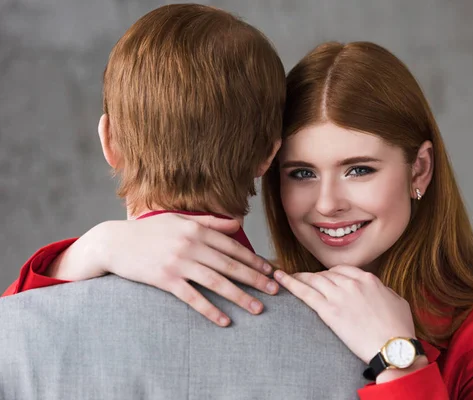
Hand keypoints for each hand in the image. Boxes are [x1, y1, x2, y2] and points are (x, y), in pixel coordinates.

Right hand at [47, 213, 278, 325]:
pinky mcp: (165, 279)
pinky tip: (225, 320)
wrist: (114, 242)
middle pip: (230, 265)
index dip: (254, 259)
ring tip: (258, 308)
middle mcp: (191, 245)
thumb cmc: (149, 231)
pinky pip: (192, 297)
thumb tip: (236, 222)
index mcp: (196, 230)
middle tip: (274, 290)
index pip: (232, 247)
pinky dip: (210, 309)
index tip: (270, 270)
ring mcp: (178, 263)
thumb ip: (209, 222)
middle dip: (255, 278)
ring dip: (240, 297)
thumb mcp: (180, 220)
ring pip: (216, 282)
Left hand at [274, 266, 418, 364]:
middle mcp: (351, 283)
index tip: (325, 278)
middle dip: (313, 276)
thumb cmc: (399, 328)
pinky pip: (305, 293)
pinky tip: (280, 279)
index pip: (342, 270)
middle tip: (302, 279)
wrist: (393, 347)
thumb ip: (383, 290)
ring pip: (313, 280)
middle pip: (326, 274)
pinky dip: (290, 284)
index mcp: (368, 279)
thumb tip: (377, 290)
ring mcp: (339, 295)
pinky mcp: (329, 311)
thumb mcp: (397, 301)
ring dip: (298, 277)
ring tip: (285, 276)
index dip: (331, 274)